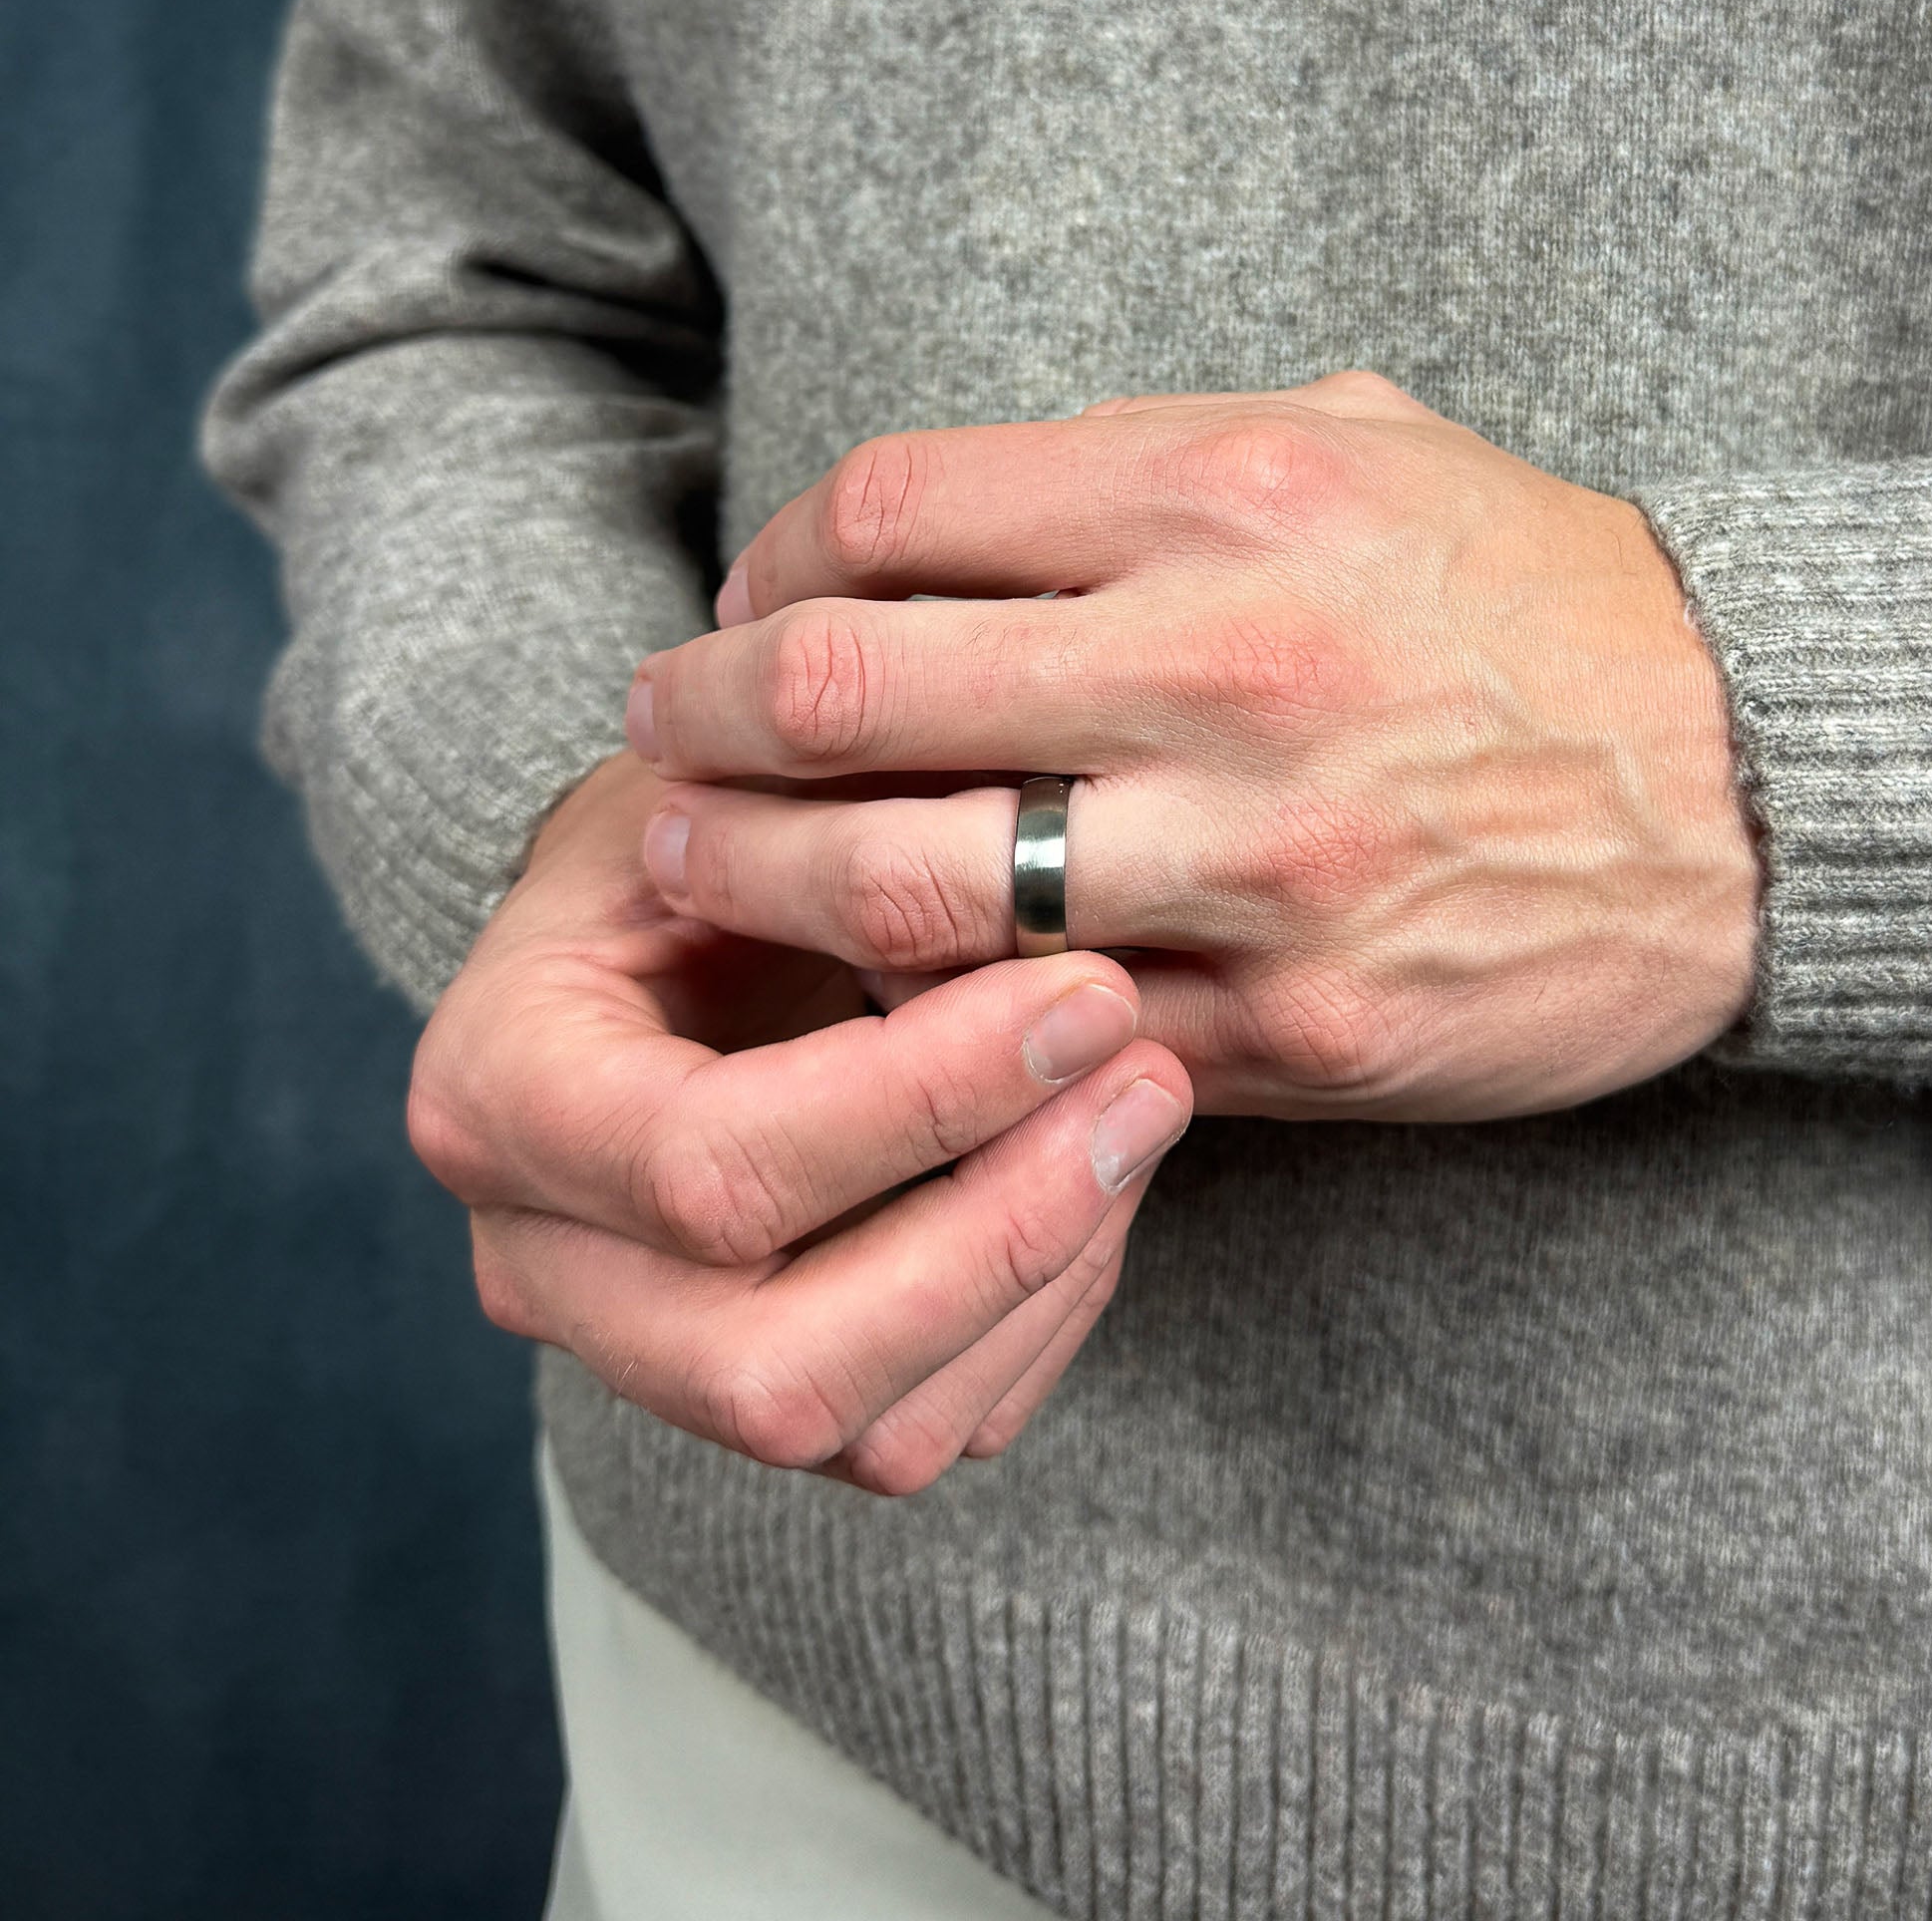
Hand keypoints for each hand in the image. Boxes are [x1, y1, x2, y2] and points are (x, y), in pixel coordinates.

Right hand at [406, 754, 1189, 1492]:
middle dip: (1000, 1236)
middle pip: (774, 1367)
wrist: (679, 902)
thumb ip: (856, 852)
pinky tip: (1099, 1176)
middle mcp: (542, 1264)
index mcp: (498, 1097)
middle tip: (1146, 1081)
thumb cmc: (719, 824)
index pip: (707, 1165)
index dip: (922, 1099)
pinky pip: (933, 1424)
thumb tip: (1048, 925)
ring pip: (871, 1431)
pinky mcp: (764, 1389)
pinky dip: (1048, 1313)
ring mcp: (650, 1354)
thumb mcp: (757, 786)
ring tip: (1141, 1110)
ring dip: (1047, 1279)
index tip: (1089, 994)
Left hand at [624, 373, 1760, 1120]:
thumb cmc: (1524, 601)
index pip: (891, 513)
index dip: (770, 565)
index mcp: (1231, 498)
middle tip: (657, 742)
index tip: (743, 609)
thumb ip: (1135, 466)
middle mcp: (1225, 674)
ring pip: (909, 892)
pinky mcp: (1289, 1029)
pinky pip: (1039, 1026)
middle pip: (849, 697)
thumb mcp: (1354, 449)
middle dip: (705, 723)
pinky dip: (926, 1008)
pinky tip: (868, 984)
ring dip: (760, 883)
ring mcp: (1254, 870)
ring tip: (696, 866)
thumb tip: (911, 527)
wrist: (1737, 794)